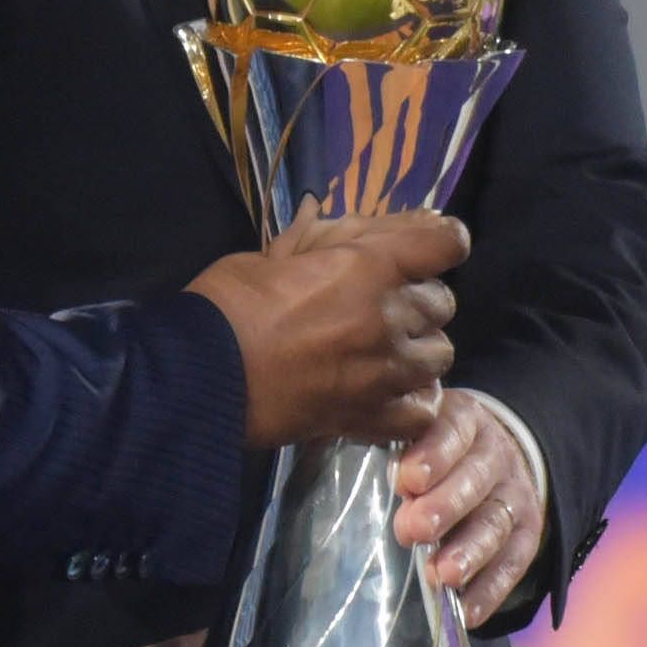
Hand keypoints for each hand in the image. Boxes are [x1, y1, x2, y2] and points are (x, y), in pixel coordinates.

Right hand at [193, 211, 460, 450]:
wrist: (200, 376)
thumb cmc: (228, 304)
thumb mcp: (276, 250)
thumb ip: (332, 239)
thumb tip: (371, 228)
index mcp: (368, 266)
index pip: (445, 241)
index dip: (442, 238)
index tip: (428, 243)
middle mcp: (389, 318)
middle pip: (442, 300)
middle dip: (418, 296)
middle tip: (382, 301)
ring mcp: (385, 373)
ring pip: (440, 354)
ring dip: (419, 347)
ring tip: (387, 349)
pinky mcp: (370, 417)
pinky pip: (423, 409)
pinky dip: (414, 399)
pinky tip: (390, 391)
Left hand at [394, 390, 546, 631]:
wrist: (493, 454)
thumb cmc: (434, 447)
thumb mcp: (417, 431)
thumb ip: (402, 452)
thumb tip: (389, 478)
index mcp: (464, 420)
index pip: (452, 432)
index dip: (433, 455)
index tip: (407, 479)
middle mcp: (496, 455)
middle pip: (476, 481)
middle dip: (445, 507)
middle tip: (413, 530)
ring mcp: (515, 495)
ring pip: (496, 523)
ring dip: (470, 552)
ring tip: (443, 575)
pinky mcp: (528, 531)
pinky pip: (515, 562)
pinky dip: (491, 589)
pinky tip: (468, 612)